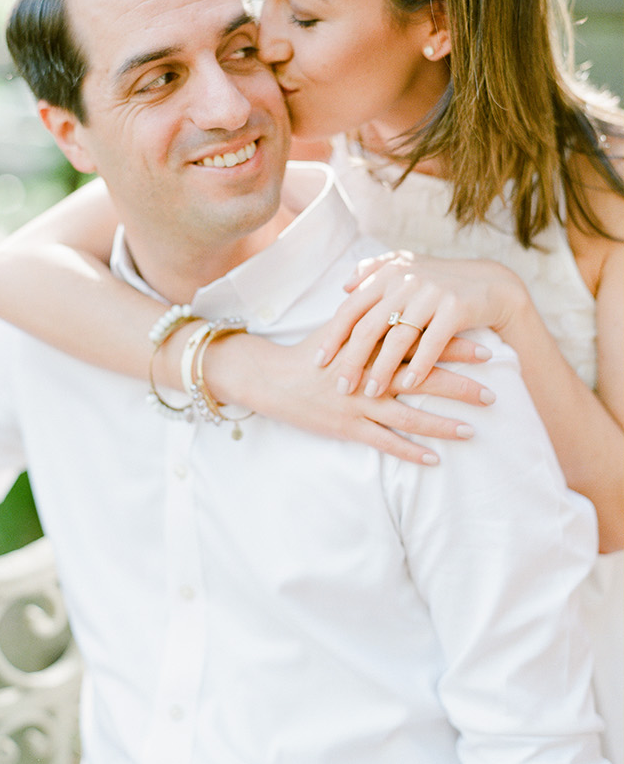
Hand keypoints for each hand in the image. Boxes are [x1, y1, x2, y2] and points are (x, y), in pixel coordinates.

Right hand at [220, 326, 493, 465]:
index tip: (487, 350)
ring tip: (473, 430)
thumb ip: (373, 320)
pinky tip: (434, 459)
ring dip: (442, 424)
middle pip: (423, 380)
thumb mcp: (339, 329)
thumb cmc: (309, 353)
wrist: (270, 378)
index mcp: (371, 347)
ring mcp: (358, 403)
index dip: (454, 348)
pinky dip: (410, 451)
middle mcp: (369, 375)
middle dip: (460, 388)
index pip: (421, 345)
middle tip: (493, 394)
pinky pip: (384, 442)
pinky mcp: (346, 426)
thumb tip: (404, 304)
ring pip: (409, 415)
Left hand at [316, 251, 526, 397]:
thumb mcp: (406, 268)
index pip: (350, 309)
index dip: (333, 337)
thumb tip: (344, 287)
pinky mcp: (456, 307)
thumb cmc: (440, 281)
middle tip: (341, 387)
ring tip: (370, 392)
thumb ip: (372, 273)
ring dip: (382, 369)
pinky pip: (432, 342)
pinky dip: (419, 365)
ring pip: (397, 338)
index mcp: (387, 275)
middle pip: (368, 327)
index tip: (319, 361)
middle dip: (352, 361)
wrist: (491, 282)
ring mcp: (430, 294)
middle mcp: (405, 281)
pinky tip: (408, 386)